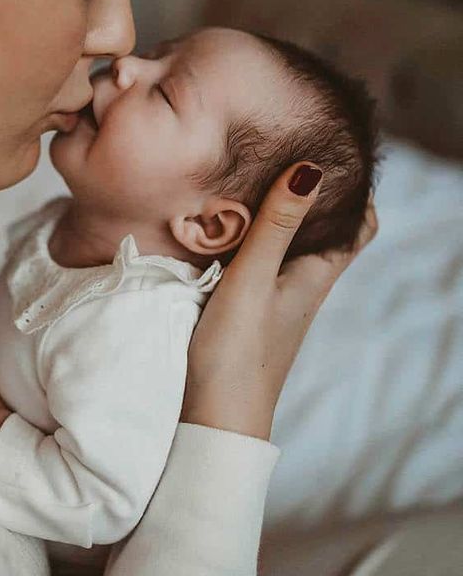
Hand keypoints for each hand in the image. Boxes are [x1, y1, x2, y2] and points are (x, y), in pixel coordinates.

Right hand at [183, 162, 377, 439]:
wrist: (215, 419)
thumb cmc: (238, 352)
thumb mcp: (253, 279)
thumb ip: (277, 226)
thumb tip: (312, 168)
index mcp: (317, 275)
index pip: (360, 227)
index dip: (357, 192)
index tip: (336, 158)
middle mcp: (304, 285)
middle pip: (322, 230)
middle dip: (312, 194)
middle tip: (286, 156)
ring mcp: (278, 300)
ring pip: (289, 245)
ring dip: (277, 215)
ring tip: (252, 180)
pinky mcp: (250, 311)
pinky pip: (261, 262)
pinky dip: (251, 239)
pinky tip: (224, 228)